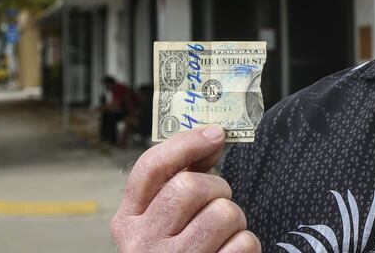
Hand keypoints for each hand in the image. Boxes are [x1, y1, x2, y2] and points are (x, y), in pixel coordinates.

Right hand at [110, 125, 260, 251]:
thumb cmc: (176, 252)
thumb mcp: (163, 219)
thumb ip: (180, 179)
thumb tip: (211, 138)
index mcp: (128, 221)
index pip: (150, 167)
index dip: (187, 143)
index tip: (216, 134)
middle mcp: (143, 243)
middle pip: (191, 186)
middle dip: (218, 187)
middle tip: (219, 201)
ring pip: (223, 213)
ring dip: (235, 219)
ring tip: (224, 233)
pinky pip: (243, 243)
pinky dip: (246, 245)